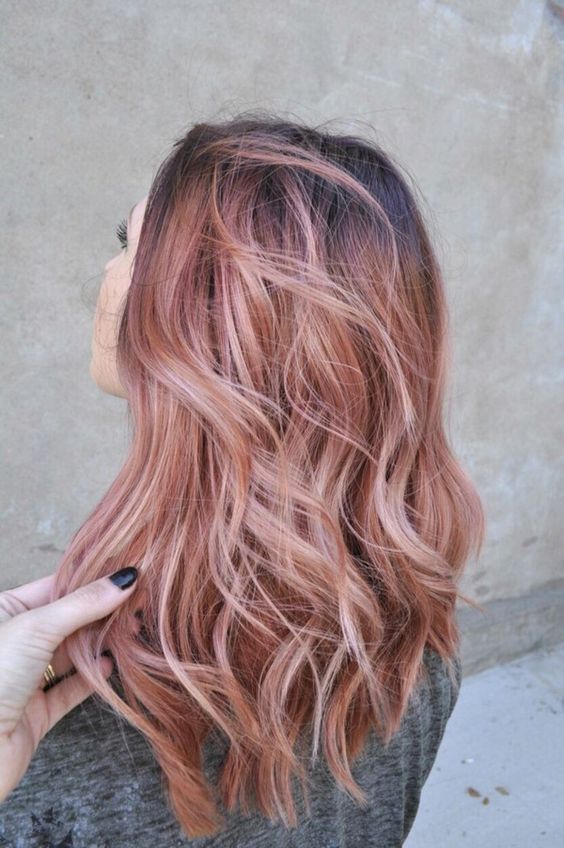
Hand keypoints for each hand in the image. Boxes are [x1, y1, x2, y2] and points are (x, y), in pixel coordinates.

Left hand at [0, 566, 138, 800]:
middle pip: (69, 620)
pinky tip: (109, 666)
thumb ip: (84, 603)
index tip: (129, 576)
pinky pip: (70, 690)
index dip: (92, 581)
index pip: (57, 586)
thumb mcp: (37, 626)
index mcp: (5, 611)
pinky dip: (92, 678)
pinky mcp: (36, 712)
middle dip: (102, 613)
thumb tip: (126, 578)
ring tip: (130, 634)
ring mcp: (25, 678)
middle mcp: (15, 641)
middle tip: (138, 608)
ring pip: (72, 654)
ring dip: (100, 644)